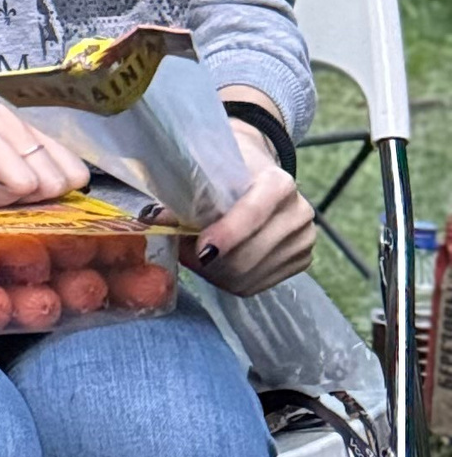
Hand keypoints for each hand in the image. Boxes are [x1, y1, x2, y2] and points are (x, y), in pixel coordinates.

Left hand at [190, 97, 316, 293]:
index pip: (254, 213)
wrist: (257, 172)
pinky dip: (229, 280)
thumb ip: (183, 194)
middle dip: (210, 262)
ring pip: (249, 276)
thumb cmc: (226, 170)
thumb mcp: (205, 171)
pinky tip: (216, 264)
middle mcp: (299, 212)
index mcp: (278, 182)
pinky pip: (255, 285)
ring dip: (214, 273)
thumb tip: (152, 218)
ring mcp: (304, 239)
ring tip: (195, 256)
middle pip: (249, 255)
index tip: (201, 249)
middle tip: (182, 252)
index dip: (227, 234)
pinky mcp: (301, 261)